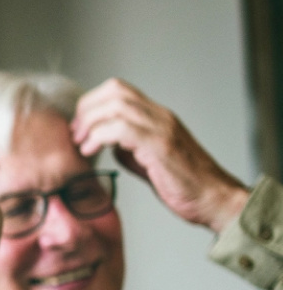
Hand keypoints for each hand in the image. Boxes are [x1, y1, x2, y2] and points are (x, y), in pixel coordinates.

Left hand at [72, 78, 249, 232]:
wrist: (213, 199)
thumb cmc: (183, 184)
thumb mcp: (146, 160)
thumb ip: (127, 146)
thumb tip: (106, 142)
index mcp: (156, 116)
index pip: (119, 89)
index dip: (92, 103)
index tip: (79, 128)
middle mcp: (160, 116)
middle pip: (114, 89)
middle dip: (86, 109)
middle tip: (75, 135)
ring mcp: (161, 128)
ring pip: (116, 104)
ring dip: (90, 123)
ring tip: (81, 145)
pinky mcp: (160, 145)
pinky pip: (122, 127)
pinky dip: (98, 137)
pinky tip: (91, 152)